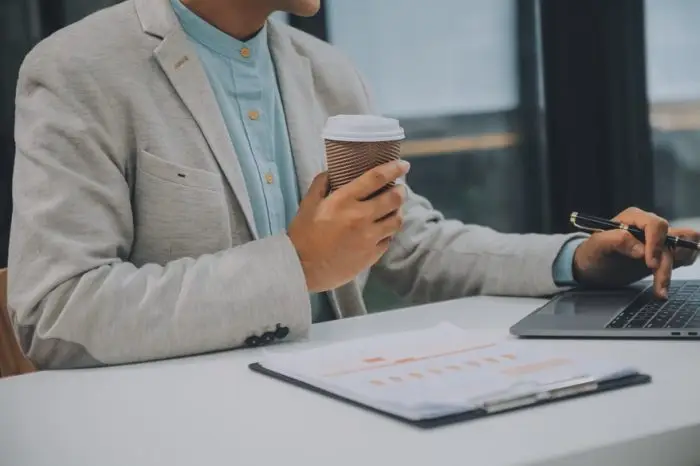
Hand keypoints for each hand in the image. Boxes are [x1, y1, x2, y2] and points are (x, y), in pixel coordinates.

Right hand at [288, 160, 409, 292]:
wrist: (301, 268)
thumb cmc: (302, 235)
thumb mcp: (307, 204)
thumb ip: (320, 184)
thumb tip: (332, 171)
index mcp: (344, 201)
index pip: (376, 178)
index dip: (394, 168)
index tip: (403, 165)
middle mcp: (361, 217)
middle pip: (394, 198)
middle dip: (400, 190)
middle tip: (399, 188)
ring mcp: (369, 238)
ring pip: (396, 220)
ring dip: (397, 211)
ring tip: (393, 209)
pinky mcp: (371, 255)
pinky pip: (388, 239)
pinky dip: (388, 232)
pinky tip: (382, 230)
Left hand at [572, 207, 699, 297]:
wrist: (592, 267)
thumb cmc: (591, 253)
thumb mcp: (597, 245)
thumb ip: (617, 241)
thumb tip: (641, 250)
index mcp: (634, 217)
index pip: (656, 225)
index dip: (656, 244)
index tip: (650, 264)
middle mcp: (648, 226)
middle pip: (672, 239)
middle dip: (666, 263)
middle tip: (658, 286)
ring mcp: (657, 241)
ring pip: (682, 248)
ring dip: (674, 269)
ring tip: (660, 289)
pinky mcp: (662, 255)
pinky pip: (682, 256)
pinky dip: (677, 269)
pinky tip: (663, 283)